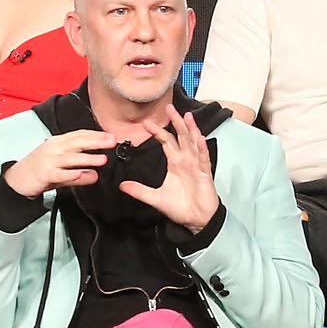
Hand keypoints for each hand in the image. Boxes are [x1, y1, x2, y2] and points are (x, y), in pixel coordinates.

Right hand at [3, 129, 115, 198]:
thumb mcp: (60, 170)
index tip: (111, 136)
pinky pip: (60, 174)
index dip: (96, 135)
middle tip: (112, 141)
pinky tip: (82, 175)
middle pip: (77, 142)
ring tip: (102, 159)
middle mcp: (53, 148)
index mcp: (58, 143)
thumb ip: (77, 172)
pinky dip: (71, 174)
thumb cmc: (38, 172)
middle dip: (96, 141)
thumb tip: (95, 175)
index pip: (79, 135)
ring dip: (87, 158)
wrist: (15, 181)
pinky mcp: (44, 173)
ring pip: (71, 158)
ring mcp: (48, 160)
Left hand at [117, 112, 220, 234]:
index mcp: (175, 162)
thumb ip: (139, 190)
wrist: (195, 220)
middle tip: (169, 107)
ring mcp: (196, 165)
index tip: (147, 123)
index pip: (166, 142)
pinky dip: (201, 148)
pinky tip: (199, 139)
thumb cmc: (179, 207)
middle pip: (181, 136)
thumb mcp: (155, 198)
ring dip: (191, 129)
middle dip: (176, 122)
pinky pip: (203, 158)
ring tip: (186, 116)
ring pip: (193, 143)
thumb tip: (122, 186)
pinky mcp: (204, 173)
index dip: (158, 132)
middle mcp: (186, 160)